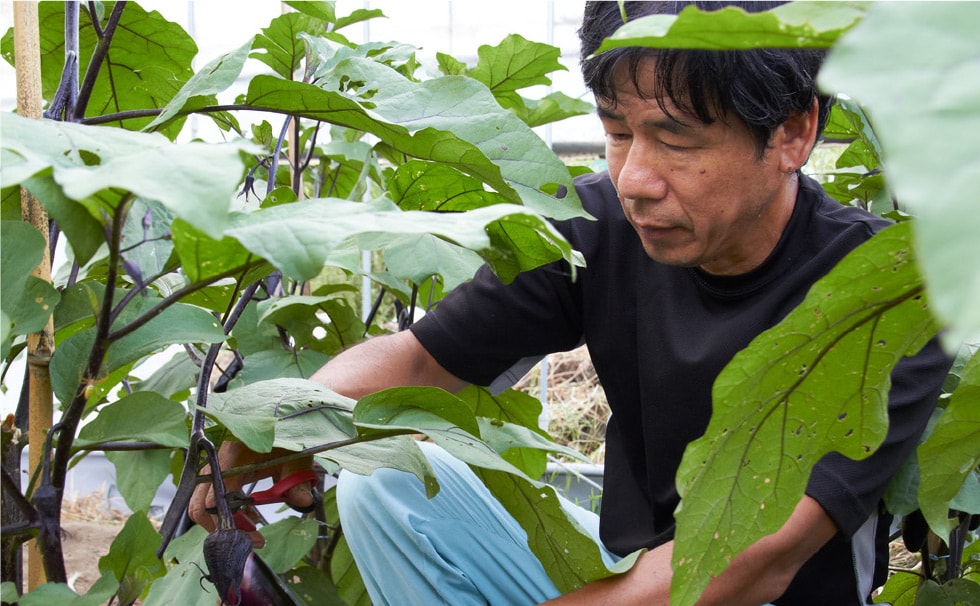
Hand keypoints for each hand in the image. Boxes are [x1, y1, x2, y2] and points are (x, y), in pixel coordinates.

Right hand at [188, 441, 313, 547]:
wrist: (278, 415)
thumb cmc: (285, 433)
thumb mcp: (297, 454)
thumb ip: (298, 479)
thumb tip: (303, 502)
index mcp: (231, 456)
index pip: (216, 498)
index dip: (234, 524)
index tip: (257, 537)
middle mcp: (214, 463)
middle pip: (200, 507)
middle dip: (223, 528)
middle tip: (253, 538)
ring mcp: (212, 467)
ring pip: (202, 504)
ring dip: (224, 521)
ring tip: (254, 527)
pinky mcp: (216, 470)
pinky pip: (210, 496)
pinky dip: (225, 510)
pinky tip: (250, 513)